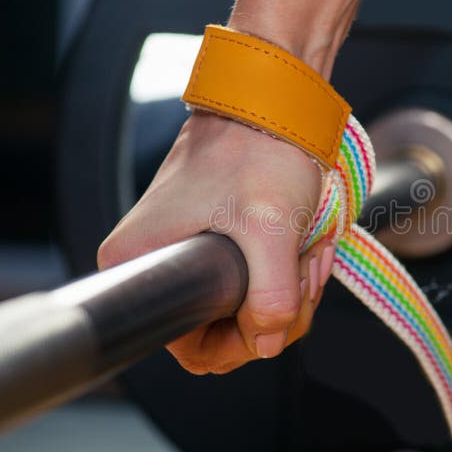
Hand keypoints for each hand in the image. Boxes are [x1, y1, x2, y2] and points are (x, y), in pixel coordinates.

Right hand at [97, 110, 335, 373]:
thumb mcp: (270, 229)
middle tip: (303, 269)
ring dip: (291, 287)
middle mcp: (157, 264)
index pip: (191, 347)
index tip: (277, 307)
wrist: (269, 104)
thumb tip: (265, 343)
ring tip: (309, 248)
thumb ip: (271, 299)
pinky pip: (256, 282)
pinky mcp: (217, 244)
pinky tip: (307, 245)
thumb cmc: (257, 150)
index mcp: (142, 264)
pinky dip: (288, 272)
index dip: (242, 340)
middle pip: (224, 330)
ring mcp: (189, 255)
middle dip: (277, 309)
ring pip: (247, 308)